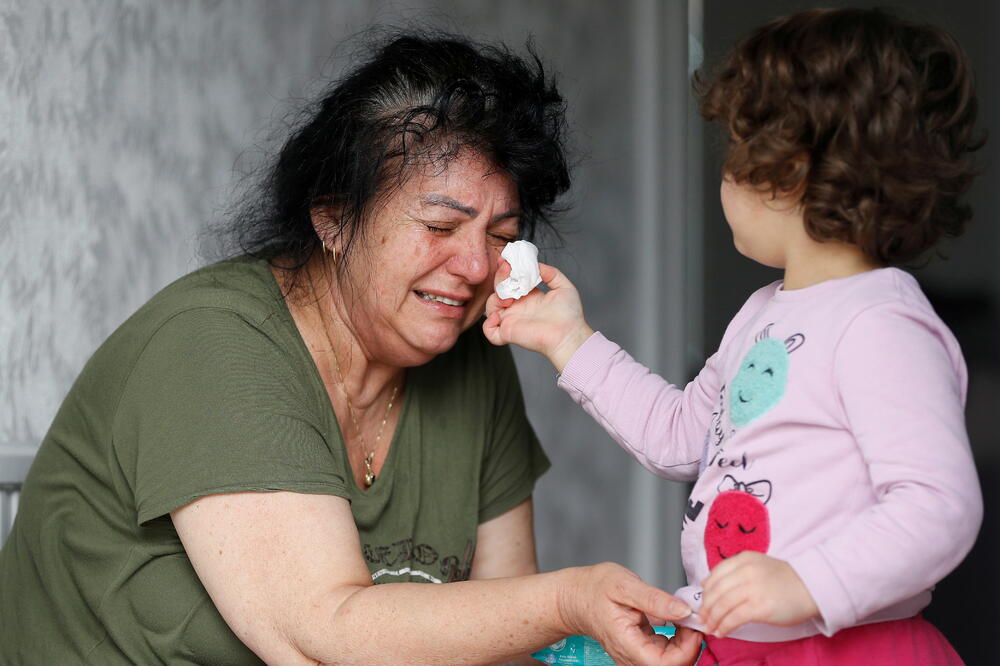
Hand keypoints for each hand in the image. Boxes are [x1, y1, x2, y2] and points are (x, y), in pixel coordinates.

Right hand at [482, 261, 593, 371]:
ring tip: (509, 296)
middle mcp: (518, 308)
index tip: (507, 260)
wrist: (569, 335)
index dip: (507, 271)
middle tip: (507, 269)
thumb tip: (537, 265)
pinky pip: (489, 330)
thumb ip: (551, 273)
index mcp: (529, 297)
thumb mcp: (564, 287)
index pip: (511, 281)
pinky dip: (488, 323)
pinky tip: (498, 315)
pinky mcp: (508, 333)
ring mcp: (512, 320)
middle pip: (499, 290)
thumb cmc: (570, 317)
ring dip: (495, 297)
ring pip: (491, 307)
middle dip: (500, 278)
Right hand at [559, 562, 701, 665]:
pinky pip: (665, 653)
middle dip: (689, 645)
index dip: (687, 648)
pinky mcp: (640, 651)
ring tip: (683, 615)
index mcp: (626, 643)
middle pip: (671, 665)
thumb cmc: (594, 588)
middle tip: (692, 617)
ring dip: (685, 642)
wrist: (576, 596)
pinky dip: (677, 639)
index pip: (664, 664)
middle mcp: (630, 657)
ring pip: (670, 661)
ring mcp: (635, 656)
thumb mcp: (625, 585)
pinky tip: (675, 620)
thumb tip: (683, 610)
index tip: (693, 624)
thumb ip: (655, 600)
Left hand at [699, 551, 818, 637]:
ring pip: (722, 605)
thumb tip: (707, 584)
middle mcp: (746, 571)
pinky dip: (724, 627)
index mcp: (744, 559)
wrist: (811, 587)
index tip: (702, 601)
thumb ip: (734, 572)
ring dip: (713, 619)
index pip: (715, 574)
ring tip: (710, 628)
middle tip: (702, 618)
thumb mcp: (757, 566)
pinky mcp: (760, 607)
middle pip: (715, 591)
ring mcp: (752, 588)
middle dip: (706, 607)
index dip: (705, 591)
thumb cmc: (785, 580)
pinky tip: (722, 632)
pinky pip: (734, 618)